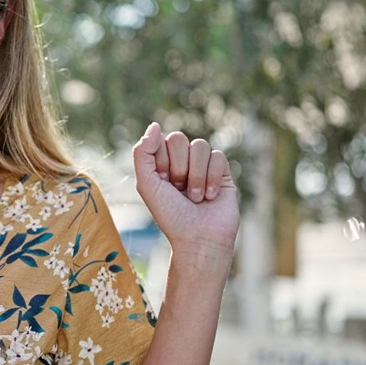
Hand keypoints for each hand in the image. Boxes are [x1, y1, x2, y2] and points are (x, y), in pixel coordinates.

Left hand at [132, 122, 239, 254]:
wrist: (198, 239)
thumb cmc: (170, 215)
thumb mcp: (146, 184)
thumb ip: (143, 153)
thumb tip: (155, 125)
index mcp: (161, 164)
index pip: (160, 141)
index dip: (162, 162)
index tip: (163, 183)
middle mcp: (182, 163)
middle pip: (180, 138)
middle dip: (178, 166)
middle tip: (179, 189)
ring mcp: (203, 166)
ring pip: (200, 146)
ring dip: (196, 175)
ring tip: (195, 197)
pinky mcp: (223, 173)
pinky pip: (218, 156)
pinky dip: (212, 177)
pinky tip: (210, 196)